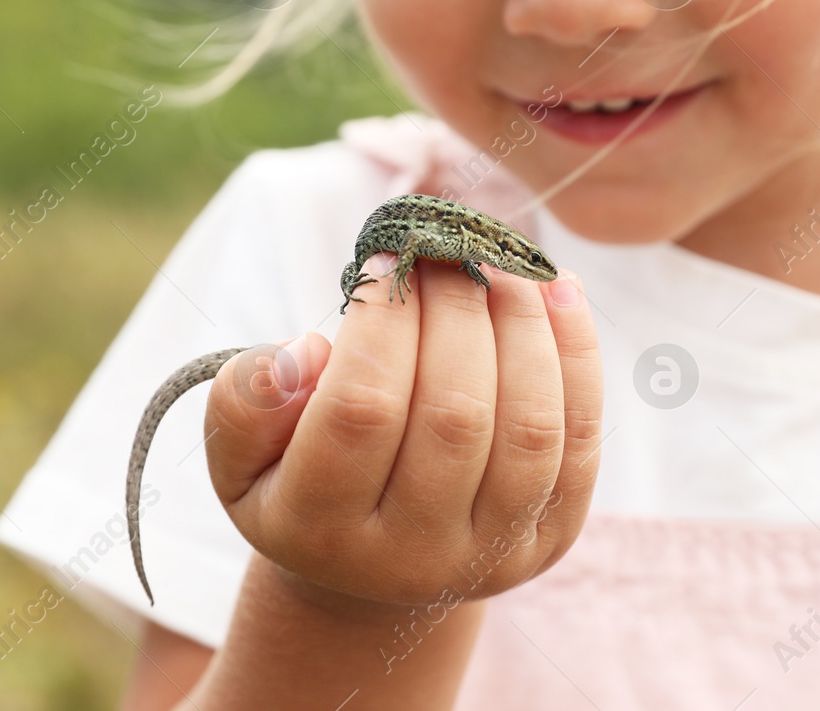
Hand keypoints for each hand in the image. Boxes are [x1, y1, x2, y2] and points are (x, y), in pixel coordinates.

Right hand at [203, 253, 602, 607]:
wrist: (370, 569)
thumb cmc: (296, 482)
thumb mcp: (239, 456)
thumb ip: (245, 402)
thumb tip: (309, 352)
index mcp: (323, 529)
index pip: (362, 412)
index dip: (380, 322)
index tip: (384, 261)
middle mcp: (415, 554)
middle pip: (454, 416)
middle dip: (456, 309)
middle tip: (442, 250)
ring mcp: (493, 551)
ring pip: (529, 428)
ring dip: (523, 324)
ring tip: (496, 261)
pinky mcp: (553, 533)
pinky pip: (580, 437)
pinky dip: (578, 353)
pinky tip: (557, 288)